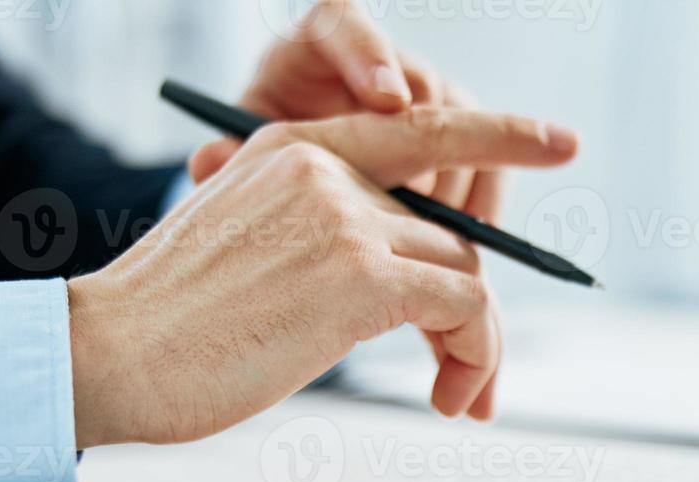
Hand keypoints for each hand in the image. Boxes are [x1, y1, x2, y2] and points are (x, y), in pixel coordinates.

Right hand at [68, 109, 578, 449]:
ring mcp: (342, 214)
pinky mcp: (359, 273)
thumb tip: (423, 289)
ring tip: (456, 399)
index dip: (498, 135)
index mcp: (294, 150)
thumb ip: (332, 241)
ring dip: (478, 344)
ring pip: (467, 271)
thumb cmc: (175, 326)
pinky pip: (466, 306)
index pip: (417, 127)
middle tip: (468, 381)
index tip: (557, 143)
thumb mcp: (255, 252)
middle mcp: (324, 166)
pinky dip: (477, 355)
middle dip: (471, 312)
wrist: (110, 355)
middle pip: (448, 231)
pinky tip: (449, 396)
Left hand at [215, 0, 505, 220]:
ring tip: (442, 233)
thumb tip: (210, 159)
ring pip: (462, 121)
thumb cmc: (269, 163)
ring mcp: (426, 99)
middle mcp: (380, 63)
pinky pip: (488, 158)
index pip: (344, 24)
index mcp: (318, 47)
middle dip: (430, 141)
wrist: (305, 187)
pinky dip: (484, 198)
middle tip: (420, 197)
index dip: (371, 55)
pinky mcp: (457, 138)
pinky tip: (469, 240)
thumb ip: (233, 156)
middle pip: (421, 81)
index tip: (387, 98)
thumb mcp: (247, 157)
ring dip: (461, 177)